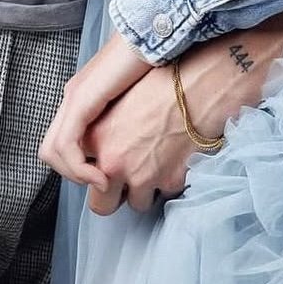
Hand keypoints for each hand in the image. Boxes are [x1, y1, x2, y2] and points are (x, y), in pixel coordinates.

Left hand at [39, 30, 155, 190]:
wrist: (163, 36)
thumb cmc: (163, 66)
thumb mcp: (140, 96)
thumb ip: (128, 117)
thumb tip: (137, 144)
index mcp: (86, 95)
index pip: (66, 144)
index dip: (82, 168)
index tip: (109, 179)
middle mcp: (74, 95)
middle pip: (52, 151)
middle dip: (76, 175)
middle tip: (103, 184)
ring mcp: (74, 96)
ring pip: (53, 151)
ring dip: (77, 175)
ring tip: (104, 183)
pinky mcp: (80, 97)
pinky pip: (65, 144)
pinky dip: (79, 167)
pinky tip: (101, 175)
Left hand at [77, 28, 282, 213]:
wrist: (202, 80)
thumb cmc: (165, 78)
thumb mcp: (119, 96)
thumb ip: (102, 128)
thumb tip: (101, 147)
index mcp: (96, 138)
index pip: (79, 176)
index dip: (94, 173)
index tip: (106, 168)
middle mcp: (113, 162)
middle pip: (102, 205)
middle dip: (115, 195)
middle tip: (130, 176)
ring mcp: (142, 176)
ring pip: (137, 204)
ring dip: (147, 188)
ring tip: (160, 161)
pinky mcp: (170, 181)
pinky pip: (167, 193)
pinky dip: (173, 179)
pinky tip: (180, 156)